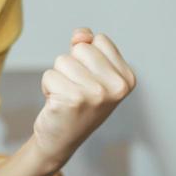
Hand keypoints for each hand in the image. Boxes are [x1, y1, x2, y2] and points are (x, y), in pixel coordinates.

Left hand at [32, 28, 136, 169]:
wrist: (61, 140)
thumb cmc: (77, 103)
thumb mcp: (91, 72)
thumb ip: (88, 45)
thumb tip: (80, 35)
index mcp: (127, 78)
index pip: (99, 40)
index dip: (87, 57)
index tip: (89, 80)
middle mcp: (117, 86)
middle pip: (81, 48)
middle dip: (71, 65)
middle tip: (76, 89)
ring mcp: (97, 94)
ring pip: (63, 60)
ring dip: (58, 77)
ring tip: (66, 96)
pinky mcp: (73, 100)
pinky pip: (49, 75)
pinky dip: (48, 87)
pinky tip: (58, 104)